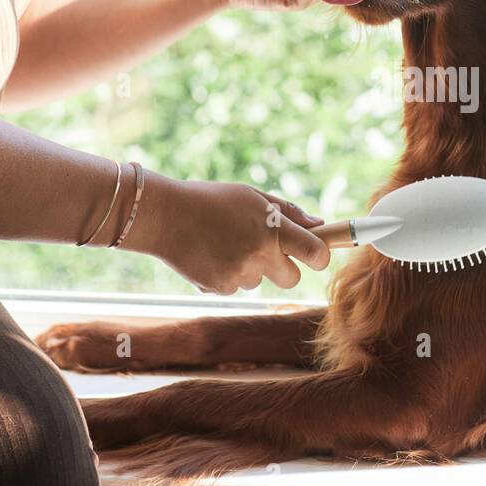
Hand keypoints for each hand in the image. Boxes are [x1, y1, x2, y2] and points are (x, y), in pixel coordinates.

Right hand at [126, 175, 331, 293]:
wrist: (164, 216)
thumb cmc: (211, 200)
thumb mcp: (252, 197)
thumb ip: (288, 213)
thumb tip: (319, 225)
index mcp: (273, 229)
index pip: (316, 253)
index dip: (321, 255)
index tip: (315, 253)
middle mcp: (260, 255)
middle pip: (292, 279)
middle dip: (285, 269)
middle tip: (267, 251)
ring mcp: (239, 275)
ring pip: (259, 281)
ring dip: (250, 268)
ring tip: (225, 244)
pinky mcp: (219, 288)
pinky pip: (234, 287)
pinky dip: (227, 275)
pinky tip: (210, 255)